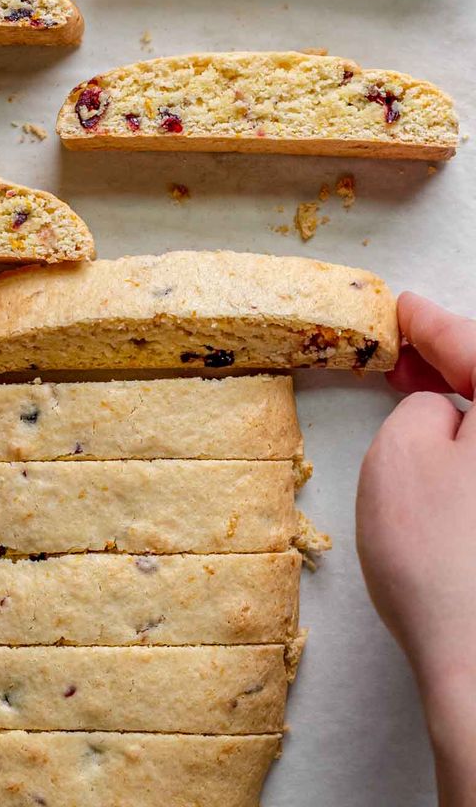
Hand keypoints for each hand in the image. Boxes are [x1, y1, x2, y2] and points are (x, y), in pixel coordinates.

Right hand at [357, 292, 475, 806]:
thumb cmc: (446, 561)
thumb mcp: (402, 450)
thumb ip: (419, 406)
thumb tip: (440, 411)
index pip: (475, 343)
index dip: (431, 324)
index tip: (404, 309)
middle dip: (453, 359)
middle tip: (407, 355)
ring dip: (465, 403)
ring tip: (420, 402)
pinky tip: (450, 451)